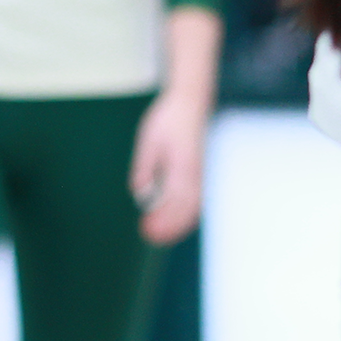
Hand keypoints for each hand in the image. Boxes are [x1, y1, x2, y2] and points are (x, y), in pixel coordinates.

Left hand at [129, 90, 209, 246]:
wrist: (189, 103)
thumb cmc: (167, 121)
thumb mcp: (149, 141)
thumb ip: (145, 168)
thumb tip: (141, 194)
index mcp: (183, 167)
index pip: (174, 202)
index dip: (162, 219)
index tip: (147, 229)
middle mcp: (195, 174)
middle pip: (186, 210)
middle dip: (169, 227)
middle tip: (149, 237)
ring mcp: (200, 175)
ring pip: (193, 208)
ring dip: (177, 224)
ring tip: (158, 235)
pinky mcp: (199, 173)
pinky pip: (196, 200)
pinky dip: (185, 215)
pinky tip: (172, 221)